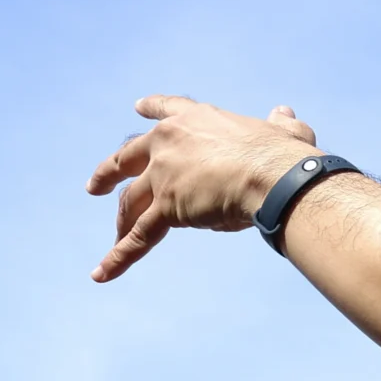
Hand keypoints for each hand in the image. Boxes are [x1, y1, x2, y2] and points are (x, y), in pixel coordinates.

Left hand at [86, 97, 319, 280]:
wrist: (274, 177)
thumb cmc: (284, 156)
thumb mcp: (284, 134)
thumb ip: (281, 125)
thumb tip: (284, 113)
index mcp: (198, 119)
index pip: (168, 109)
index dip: (152, 108)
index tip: (138, 107)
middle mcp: (169, 143)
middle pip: (127, 158)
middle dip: (108, 173)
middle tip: (96, 186)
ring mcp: (163, 175)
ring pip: (131, 202)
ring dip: (121, 221)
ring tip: (115, 235)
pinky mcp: (166, 208)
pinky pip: (139, 237)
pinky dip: (119, 257)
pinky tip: (101, 274)